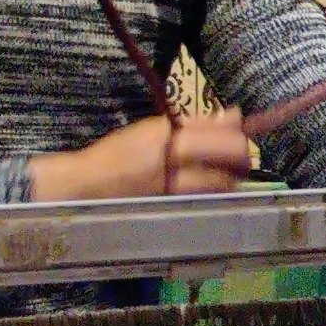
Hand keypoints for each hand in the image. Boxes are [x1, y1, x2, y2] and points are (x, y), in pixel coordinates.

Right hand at [29, 114, 266, 200]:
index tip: (243, 138)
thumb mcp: (152, 132)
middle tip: (240, 162)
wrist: (82, 188)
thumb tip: (235, 115)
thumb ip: (194, 125)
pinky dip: (213, 198)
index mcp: (163, 135)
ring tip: (227, 178)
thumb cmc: (116, 156)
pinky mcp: (168, 210)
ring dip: (230, 181)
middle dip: (240, 159)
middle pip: (223, 158)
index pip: (216, 134)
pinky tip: (211, 195)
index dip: (238, 138)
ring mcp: (169, 188)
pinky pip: (202, 203)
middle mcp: (167, 159)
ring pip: (218, 185)